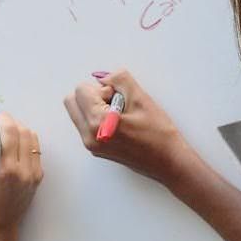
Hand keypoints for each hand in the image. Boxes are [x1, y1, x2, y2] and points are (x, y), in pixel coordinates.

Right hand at [0, 113, 42, 240]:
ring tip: (5, 136)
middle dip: (9, 122)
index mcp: (6, 168)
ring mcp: (34, 173)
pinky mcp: (39, 176)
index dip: (1, 118)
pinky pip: (35, 150)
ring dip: (19, 131)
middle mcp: (24, 170)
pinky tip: (14, 149)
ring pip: (32, 138)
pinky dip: (25, 143)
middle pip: (23, 131)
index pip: (9, 130)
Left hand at [63, 69, 195, 189]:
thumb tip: (103, 78)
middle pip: (72, 101)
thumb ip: (119, 79)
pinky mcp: (96, 149)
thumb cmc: (158, 134)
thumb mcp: (140, 98)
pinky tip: (120, 123)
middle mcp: (88, 137)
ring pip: (78, 113)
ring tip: (120, 113)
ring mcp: (91, 145)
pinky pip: (86, 125)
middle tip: (115, 102)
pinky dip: (98, 118)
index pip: (80, 90)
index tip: (119, 96)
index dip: (101, 88)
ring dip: (94, 106)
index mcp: (96, 123)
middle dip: (91, 95)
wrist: (168, 161)